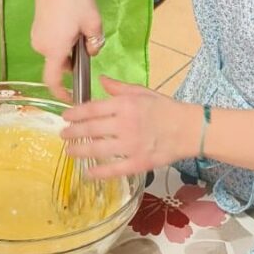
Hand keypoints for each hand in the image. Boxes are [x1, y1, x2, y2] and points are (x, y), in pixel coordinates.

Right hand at [30, 0, 104, 97]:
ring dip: (68, 48)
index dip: (61, 93)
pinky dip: (61, 39)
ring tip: (79, 27)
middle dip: (73, 59)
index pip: (53, 80)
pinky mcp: (36, 28)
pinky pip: (50, 41)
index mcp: (55, 49)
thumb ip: (95, 43)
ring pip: (55, 51)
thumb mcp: (93, 22)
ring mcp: (36, 37)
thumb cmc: (74, 0)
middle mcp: (41, 46)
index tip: (71, 98)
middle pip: (58, 64)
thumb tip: (91, 52)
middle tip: (86, 42)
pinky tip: (69, 21)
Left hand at [60, 76, 198, 177]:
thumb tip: (101, 80)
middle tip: (63, 135)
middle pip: (90, 129)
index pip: (92, 109)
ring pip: (97, 149)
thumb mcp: (142, 92)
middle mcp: (125, 124)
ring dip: (79, 151)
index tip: (65, 117)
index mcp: (125, 104)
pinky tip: (87, 173)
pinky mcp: (138, 163)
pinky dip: (98, 172)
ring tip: (70, 151)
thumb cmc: (165, 108)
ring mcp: (131, 145)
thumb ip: (119, 88)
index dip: (75, 113)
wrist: (190, 129)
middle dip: (72, 133)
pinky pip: (113, 169)